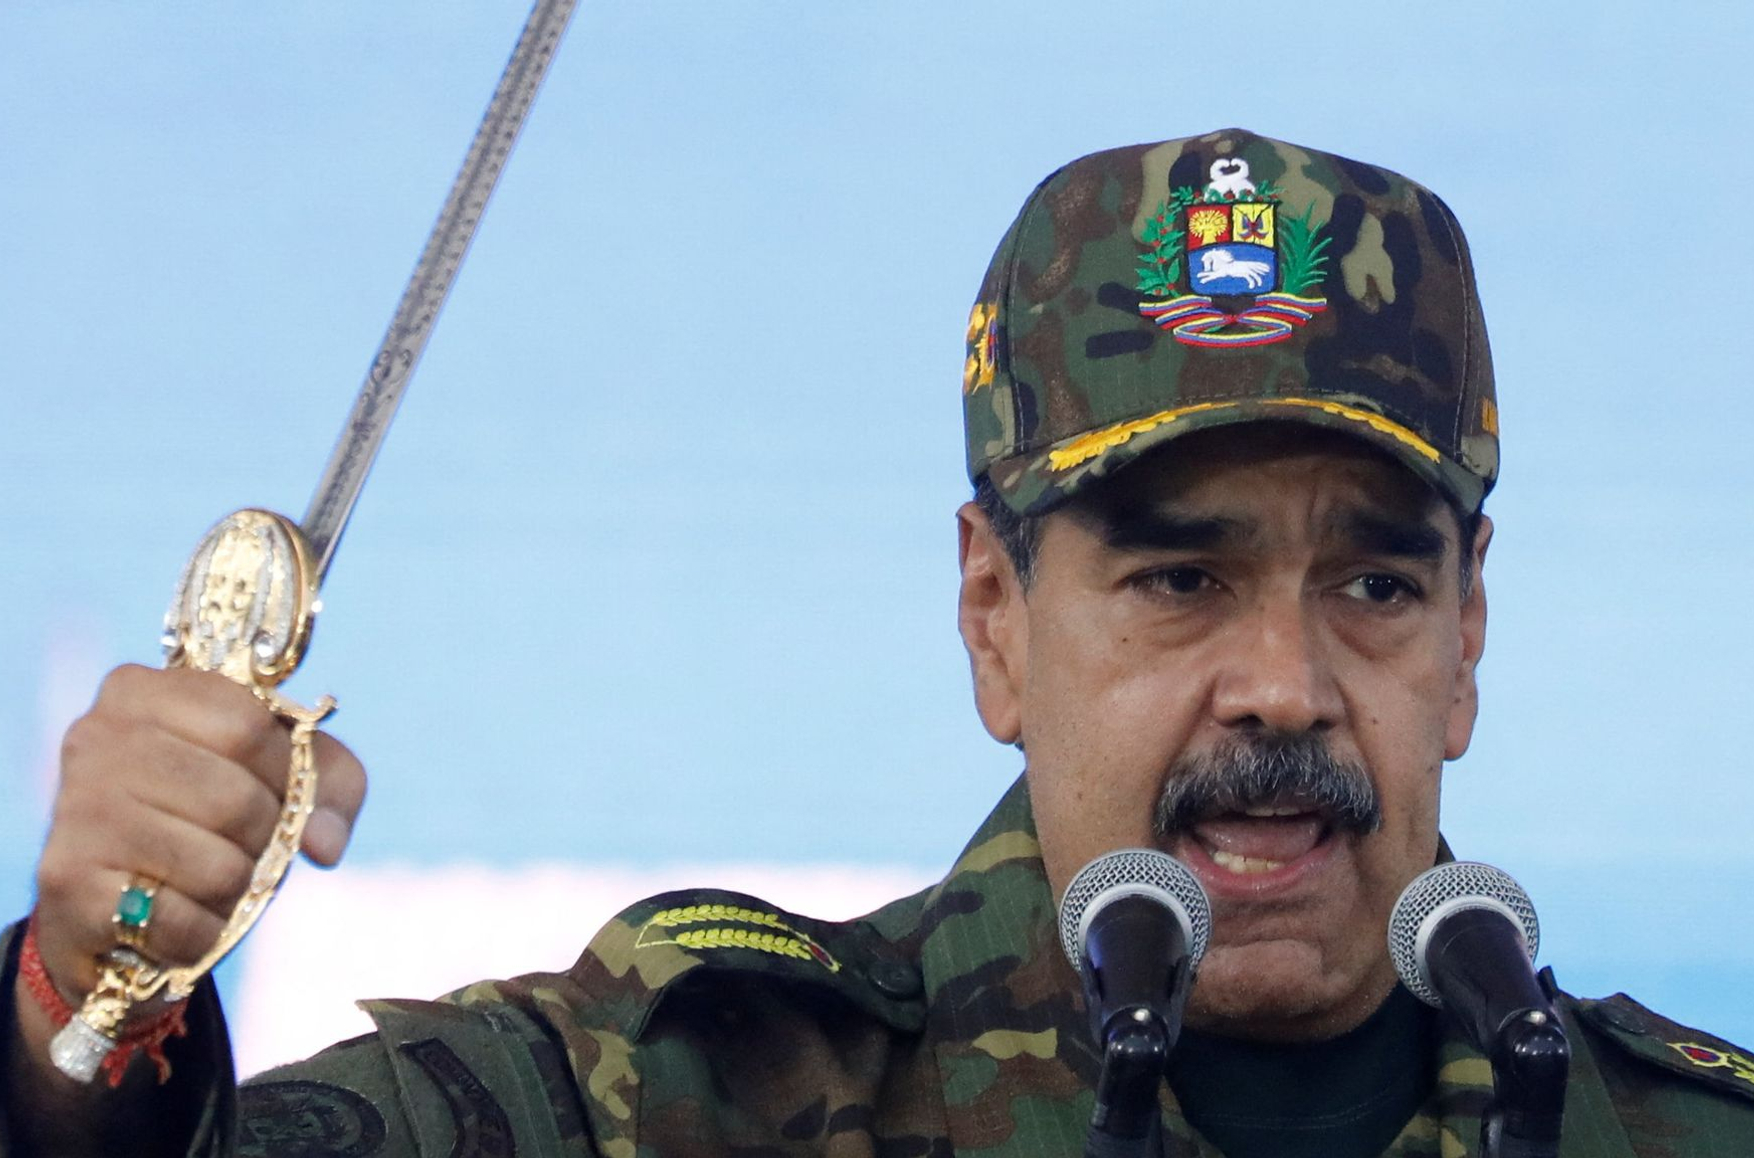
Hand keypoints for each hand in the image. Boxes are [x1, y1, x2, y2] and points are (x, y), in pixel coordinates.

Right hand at [30, 663, 366, 1012]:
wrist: (105, 911)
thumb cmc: (204, 823)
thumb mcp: (277, 778)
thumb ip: (330, 783)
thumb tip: (325, 842)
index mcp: (141, 690)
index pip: (249, 724)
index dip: (284, 771)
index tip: (276, 789)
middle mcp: (96, 737)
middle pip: (236, 799)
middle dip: (264, 837)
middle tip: (242, 845)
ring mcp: (77, 808)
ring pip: (217, 866)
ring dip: (234, 888)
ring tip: (205, 879)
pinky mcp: (68, 881)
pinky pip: (180, 920)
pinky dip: (201, 931)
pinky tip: (174, 915)